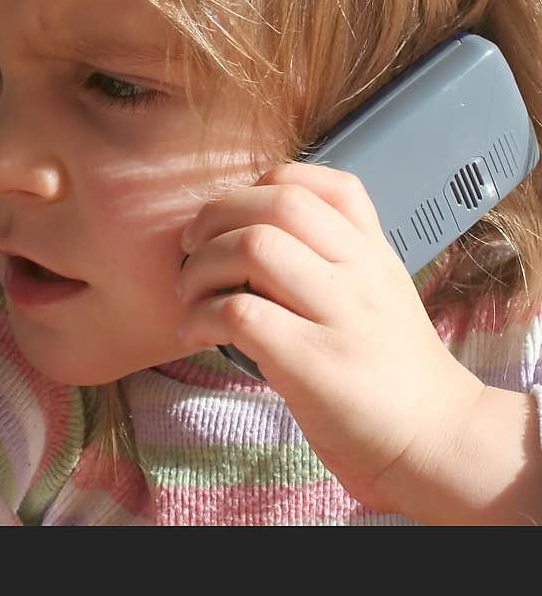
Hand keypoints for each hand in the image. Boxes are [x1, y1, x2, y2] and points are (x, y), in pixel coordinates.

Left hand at [177, 162, 485, 514]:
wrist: (437, 443)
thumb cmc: (390, 371)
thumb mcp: (379, 295)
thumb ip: (334, 259)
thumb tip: (250, 231)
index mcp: (374, 252)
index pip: (323, 183)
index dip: (261, 186)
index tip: (231, 216)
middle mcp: (361, 272)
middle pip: (279, 202)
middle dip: (216, 215)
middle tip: (191, 247)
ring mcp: (341, 314)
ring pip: (254, 246)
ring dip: (202, 266)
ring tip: (190, 294)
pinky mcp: (314, 362)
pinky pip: (239, 311)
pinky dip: (201, 315)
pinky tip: (195, 332)